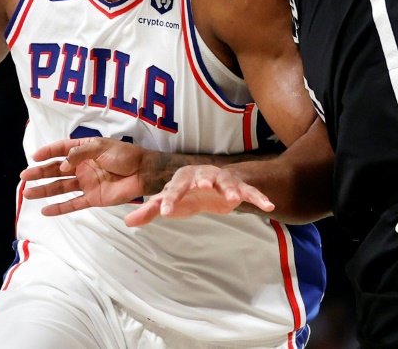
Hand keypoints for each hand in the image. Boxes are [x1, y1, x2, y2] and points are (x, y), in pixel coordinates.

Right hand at [19, 137, 146, 216]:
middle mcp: (82, 166)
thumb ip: (80, 154)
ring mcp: (86, 182)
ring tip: (27, 193)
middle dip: (40, 173)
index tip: (34, 157)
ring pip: (60, 187)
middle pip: (56, 170)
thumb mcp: (101, 147)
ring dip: (44, 190)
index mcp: (84, 149)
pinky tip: (46, 210)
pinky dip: (59, 207)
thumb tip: (62, 164)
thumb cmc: (124, 155)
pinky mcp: (92, 198)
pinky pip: (72, 203)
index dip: (47, 152)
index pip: (61, 149)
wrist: (143, 172)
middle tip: (24, 176)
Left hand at [124, 165, 273, 227]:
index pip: (173, 188)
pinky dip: (258, 198)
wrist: (212, 187)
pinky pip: (250, 192)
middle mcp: (203, 176)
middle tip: (202, 186)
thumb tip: (127, 222)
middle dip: (202, 180)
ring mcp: (222, 181)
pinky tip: (270, 206)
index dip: (169, 199)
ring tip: (233, 197)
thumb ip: (150, 211)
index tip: (163, 212)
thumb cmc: (186, 194)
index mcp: (183, 179)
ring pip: (226, 181)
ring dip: (230, 187)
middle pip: (202, 176)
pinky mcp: (238, 188)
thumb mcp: (169, 202)